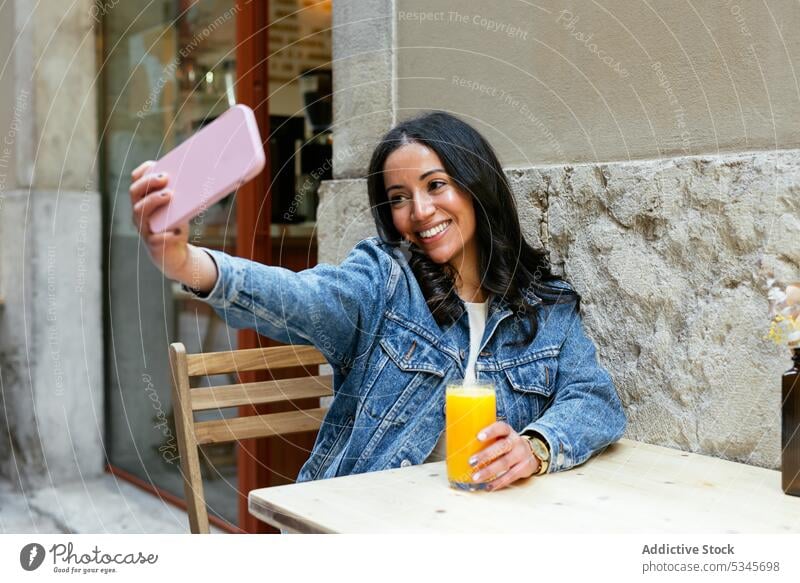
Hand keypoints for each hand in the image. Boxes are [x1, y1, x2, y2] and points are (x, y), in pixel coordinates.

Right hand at [129, 160, 190, 279]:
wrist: (175, 253)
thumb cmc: (176, 225)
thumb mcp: (178, 208)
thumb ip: (181, 194)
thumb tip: (201, 174)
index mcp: (143, 201)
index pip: (136, 182)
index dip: (142, 172)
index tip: (155, 164)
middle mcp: (139, 213)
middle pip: (134, 193)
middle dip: (148, 182)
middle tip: (165, 177)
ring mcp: (144, 229)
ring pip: (140, 212)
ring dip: (153, 201)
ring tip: (170, 195)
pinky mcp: (153, 245)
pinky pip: (155, 238)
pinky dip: (167, 234)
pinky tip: (177, 230)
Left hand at [468, 421, 539, 491]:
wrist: (532, 452)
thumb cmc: (507, 444)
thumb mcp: (501, 436)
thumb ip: (486, 439)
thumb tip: (457, 444)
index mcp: (508, 431)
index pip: (500, 428)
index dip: (490, 431)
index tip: (478, 437)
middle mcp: (516, 441)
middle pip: (501, 447)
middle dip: (486, 455)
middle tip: (471, 461)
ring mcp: (521, 455)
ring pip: (505, 463)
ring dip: (488, 471)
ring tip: (475, 477)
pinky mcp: (524, 468)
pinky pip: (510, 476)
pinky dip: (498, 482)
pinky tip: (487, 486)